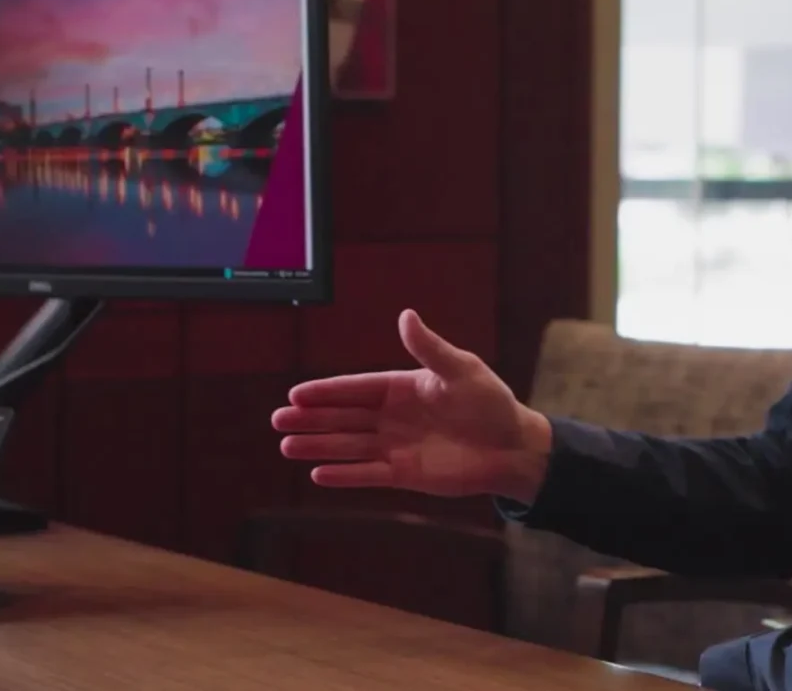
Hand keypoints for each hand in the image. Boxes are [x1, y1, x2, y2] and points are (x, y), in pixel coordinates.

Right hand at [273, 309, 552, 501]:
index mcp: (403, 387)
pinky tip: (319, 475)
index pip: (356, 388)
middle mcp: (394, 417)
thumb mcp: (462, 370)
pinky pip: (369, 475)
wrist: (513, 446)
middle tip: (277, 420)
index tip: (296, 394)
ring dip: (319, 447)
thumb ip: (430, 348)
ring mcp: (397, 446)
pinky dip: (345, 476)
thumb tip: (406, 316)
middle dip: (311, 419)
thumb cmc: (491, 403)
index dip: (326, 391)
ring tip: (286, 447)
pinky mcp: (406, 474)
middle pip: (344, 417)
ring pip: (349, 446)